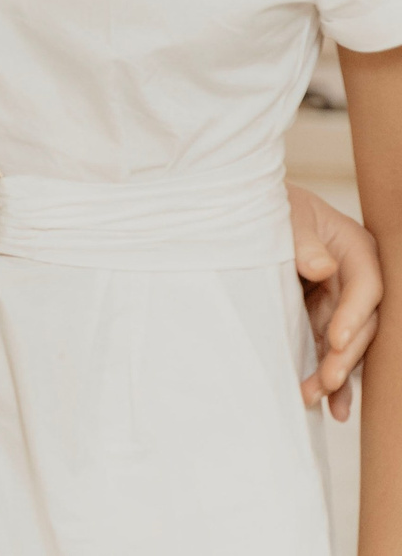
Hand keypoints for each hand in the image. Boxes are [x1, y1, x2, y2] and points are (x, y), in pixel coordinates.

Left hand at [291, 181, 380, 419]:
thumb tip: (322, 267)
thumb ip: (303, 239)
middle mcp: (355, 278)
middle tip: (324, 380)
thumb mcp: (286, 214)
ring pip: (348, 344)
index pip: (366, 286)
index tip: (335, 341)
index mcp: (356, 248)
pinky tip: (334, 409)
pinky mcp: (324, 318)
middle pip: (363, 323)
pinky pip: (333, 350)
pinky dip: (333, 378)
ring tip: (316, 398)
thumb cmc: (270, 207)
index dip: (353, 315)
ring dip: (336, 374)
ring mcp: (342, 301)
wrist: (249, 210)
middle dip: (344, 355)